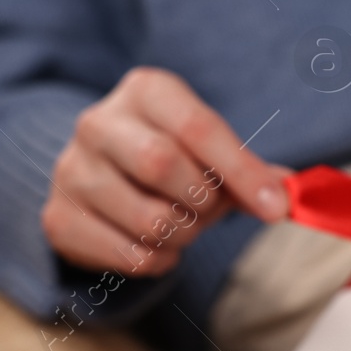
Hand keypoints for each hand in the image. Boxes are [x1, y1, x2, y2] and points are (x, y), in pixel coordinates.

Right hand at [42, 67, 291, 276]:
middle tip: (209, 210)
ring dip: (183, 235)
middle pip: (163, 166)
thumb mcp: (208, 150)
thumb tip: (291, 196)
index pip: (197, 128)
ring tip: (181, 225)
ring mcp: (71, 171)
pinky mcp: (59, 218)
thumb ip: (249, 170)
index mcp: (144, 91)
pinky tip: (155, 244)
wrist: (96, 174)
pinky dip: (158, 260)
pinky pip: (129, 255)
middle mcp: (98, 123)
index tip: (276, 209)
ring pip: (148, 219)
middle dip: (202, 201)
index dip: (242, 172)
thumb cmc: (167, 157)